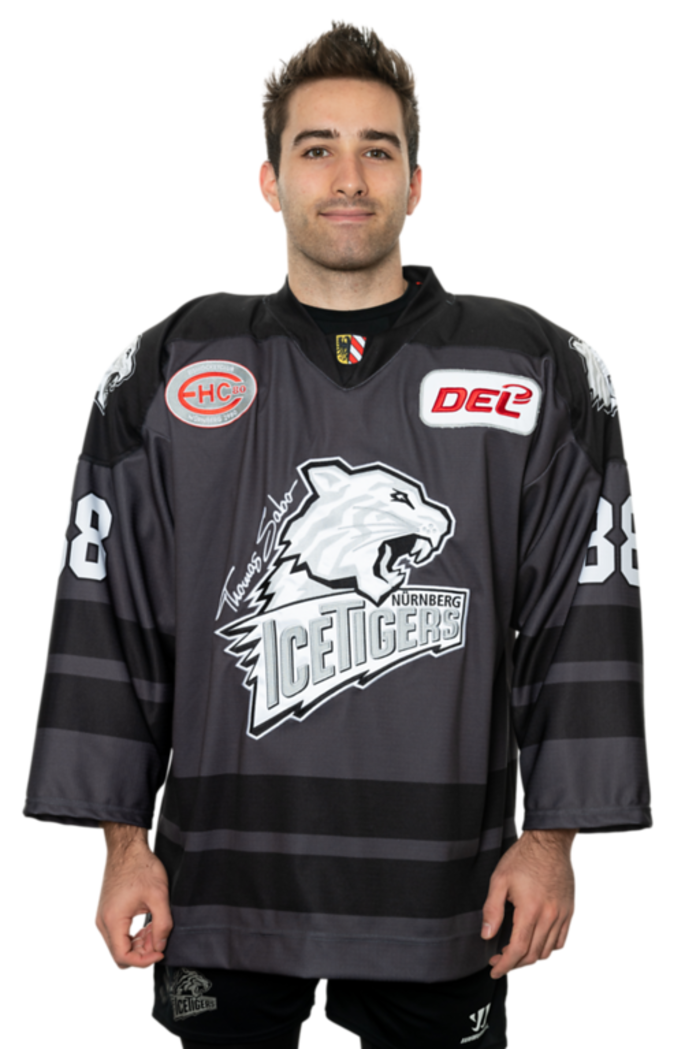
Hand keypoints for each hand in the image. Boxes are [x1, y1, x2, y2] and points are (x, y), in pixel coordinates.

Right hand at [92, 845, 172, 971]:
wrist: (127, 849)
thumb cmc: (142, 868)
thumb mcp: (159, 896)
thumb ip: (162, 925)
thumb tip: (159, 948)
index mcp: (112, 920)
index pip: (123, 957)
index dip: (143, 961)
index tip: (160, 954)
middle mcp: (100, 923)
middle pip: (116, 957)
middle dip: (139, 955)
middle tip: (158, 943)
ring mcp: (98, 920)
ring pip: (114, 949)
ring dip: (135, 948)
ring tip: (154, 934)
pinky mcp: (102, 915)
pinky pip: (113, 937)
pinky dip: (129, 939)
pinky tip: (145, 930)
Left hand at [481, 829, 578, 979]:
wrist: (549, 842)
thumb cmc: (522, 858)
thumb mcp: (500, 879)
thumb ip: (492, 909)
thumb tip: (486, 935)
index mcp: (530, 910)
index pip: (518, 950)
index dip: (505, 965)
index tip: (495, 970)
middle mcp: (550, 916)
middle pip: (534, 955)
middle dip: (515, 965)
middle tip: (501, 961)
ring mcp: (564, 915)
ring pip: (549, 952)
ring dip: (532, 959)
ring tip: (517, 953)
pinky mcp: (572, 912)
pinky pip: (564, 942)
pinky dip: (551, 950)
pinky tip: (538, 944)